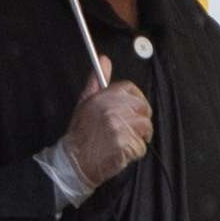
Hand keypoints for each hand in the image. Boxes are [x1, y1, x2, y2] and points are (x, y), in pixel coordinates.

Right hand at [61, 55, 153, 188]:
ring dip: (138, 138)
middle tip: (128, 130)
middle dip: (140, 121)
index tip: (133, 110)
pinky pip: (141, 147)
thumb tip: (104, 59)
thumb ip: (96, 82)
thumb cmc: (80, 134)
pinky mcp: (124, 144)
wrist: (74, 161)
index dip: (136, 100)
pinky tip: (120, 153)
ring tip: (122, 143)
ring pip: (145, 128)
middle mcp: (110, 109)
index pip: (130, 89)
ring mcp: (118, 126)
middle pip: (143, 108)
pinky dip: (134, 153)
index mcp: (101, 97)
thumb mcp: (85, 103)